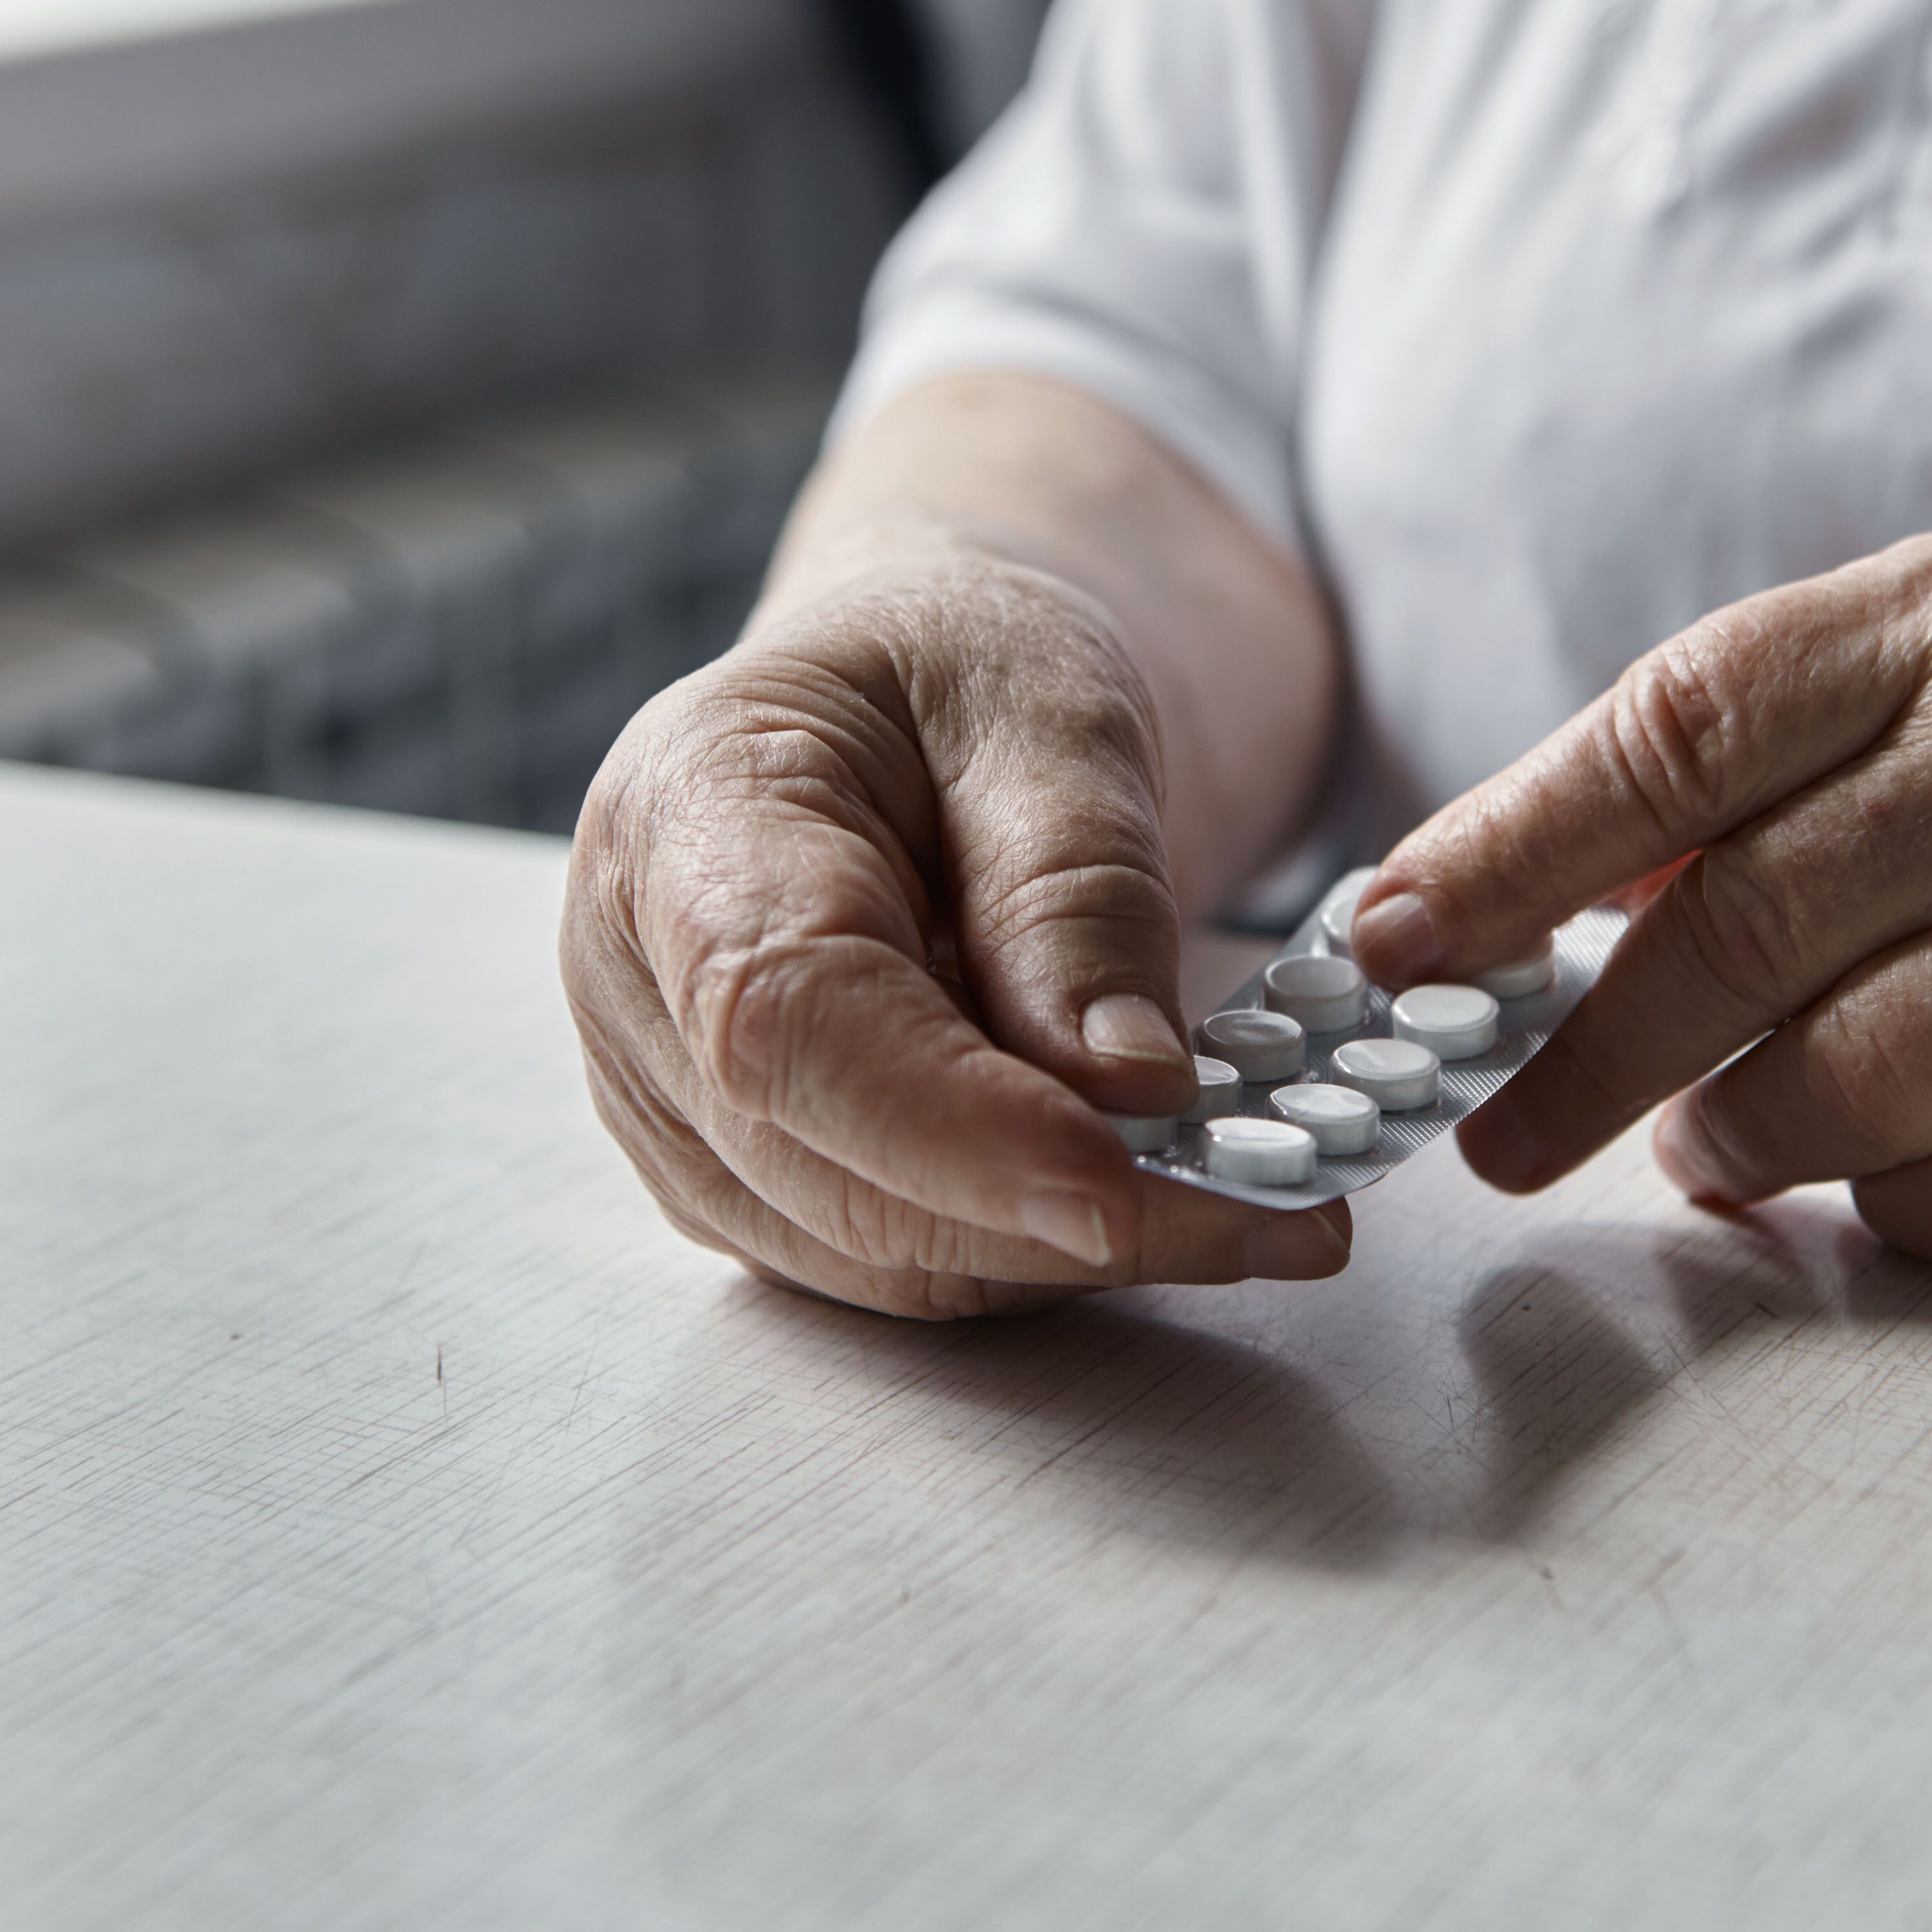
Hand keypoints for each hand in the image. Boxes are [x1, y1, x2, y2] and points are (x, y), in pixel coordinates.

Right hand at [563, 555, 1352, 1317]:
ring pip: (867, 1253)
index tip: (1126, 1187)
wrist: (914, 697)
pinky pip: (889, 1262)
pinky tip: (1160, 1201)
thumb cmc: (969, 669)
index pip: (789, 1016)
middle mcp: (636, 978)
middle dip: (1064, 1218)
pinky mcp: (740, 1173)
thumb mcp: (1054, 710)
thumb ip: (1077, 891)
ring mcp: (670, 1097)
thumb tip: (1126, 1090)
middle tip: (1296, 1212)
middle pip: (828, 1167)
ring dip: (1069, 1257)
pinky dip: (1037, 1254)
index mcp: (685, 814)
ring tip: (1263, 1205)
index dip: (953, 1128)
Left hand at [1351, 526, 1931, 1268]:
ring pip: (1852, 1085)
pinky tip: (1903, 1156)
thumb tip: (1480, 909)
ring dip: (1739, 1137)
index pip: (1682, 732)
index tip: (1387, 943)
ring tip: (1711, 1137)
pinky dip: (1896, 1201)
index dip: (1508, 850)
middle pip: (1748, 931)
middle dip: (1582, 1055)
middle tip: (1497, 1128)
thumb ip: (1729, 778)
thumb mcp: (1926, 685)